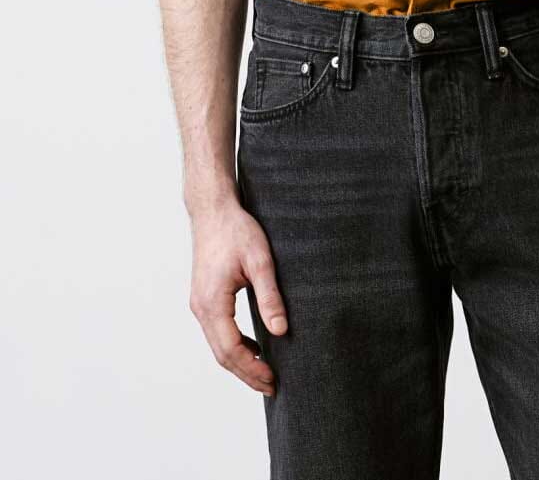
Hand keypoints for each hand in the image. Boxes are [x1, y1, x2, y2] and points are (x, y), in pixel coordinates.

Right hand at [188, 199, 288, 396]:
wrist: (212, 209)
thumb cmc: (236, 230)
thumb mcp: (260, 261)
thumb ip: (270, 297)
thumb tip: (281, 331)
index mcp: (212, 303)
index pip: (231, 350)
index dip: (252, 369)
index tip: (273, 380)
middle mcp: (200, 308)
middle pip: (221, 354)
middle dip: (246, 373)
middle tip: (271, 386)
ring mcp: (199, 303)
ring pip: (217, 344)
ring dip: (239, 361)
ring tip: (264, 372)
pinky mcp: (204, 297)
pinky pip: (217, 331)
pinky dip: (233, 345)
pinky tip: (253, 347)